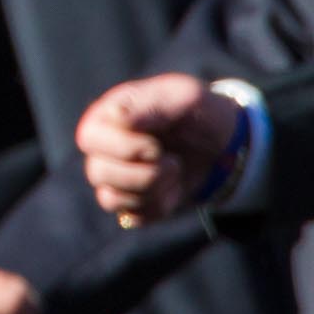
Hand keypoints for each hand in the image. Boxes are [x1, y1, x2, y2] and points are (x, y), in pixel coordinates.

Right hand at [76, 73, 241, 221]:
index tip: (157, 143)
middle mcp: (102, 147)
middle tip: (170, 161)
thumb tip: (117, 118)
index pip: (90, 138)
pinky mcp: (130, 202)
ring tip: (174, 172)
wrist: (224, 144)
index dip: (125, 147)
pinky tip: (172, 190)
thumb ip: (151, 103)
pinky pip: (130, 217)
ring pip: (109, 198)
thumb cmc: (197, 112)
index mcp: (106, 115)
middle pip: (97, 171)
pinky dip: (156, 208)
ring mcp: (114, 176)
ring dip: (152, 190)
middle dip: (142, 173)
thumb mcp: (184, 96)